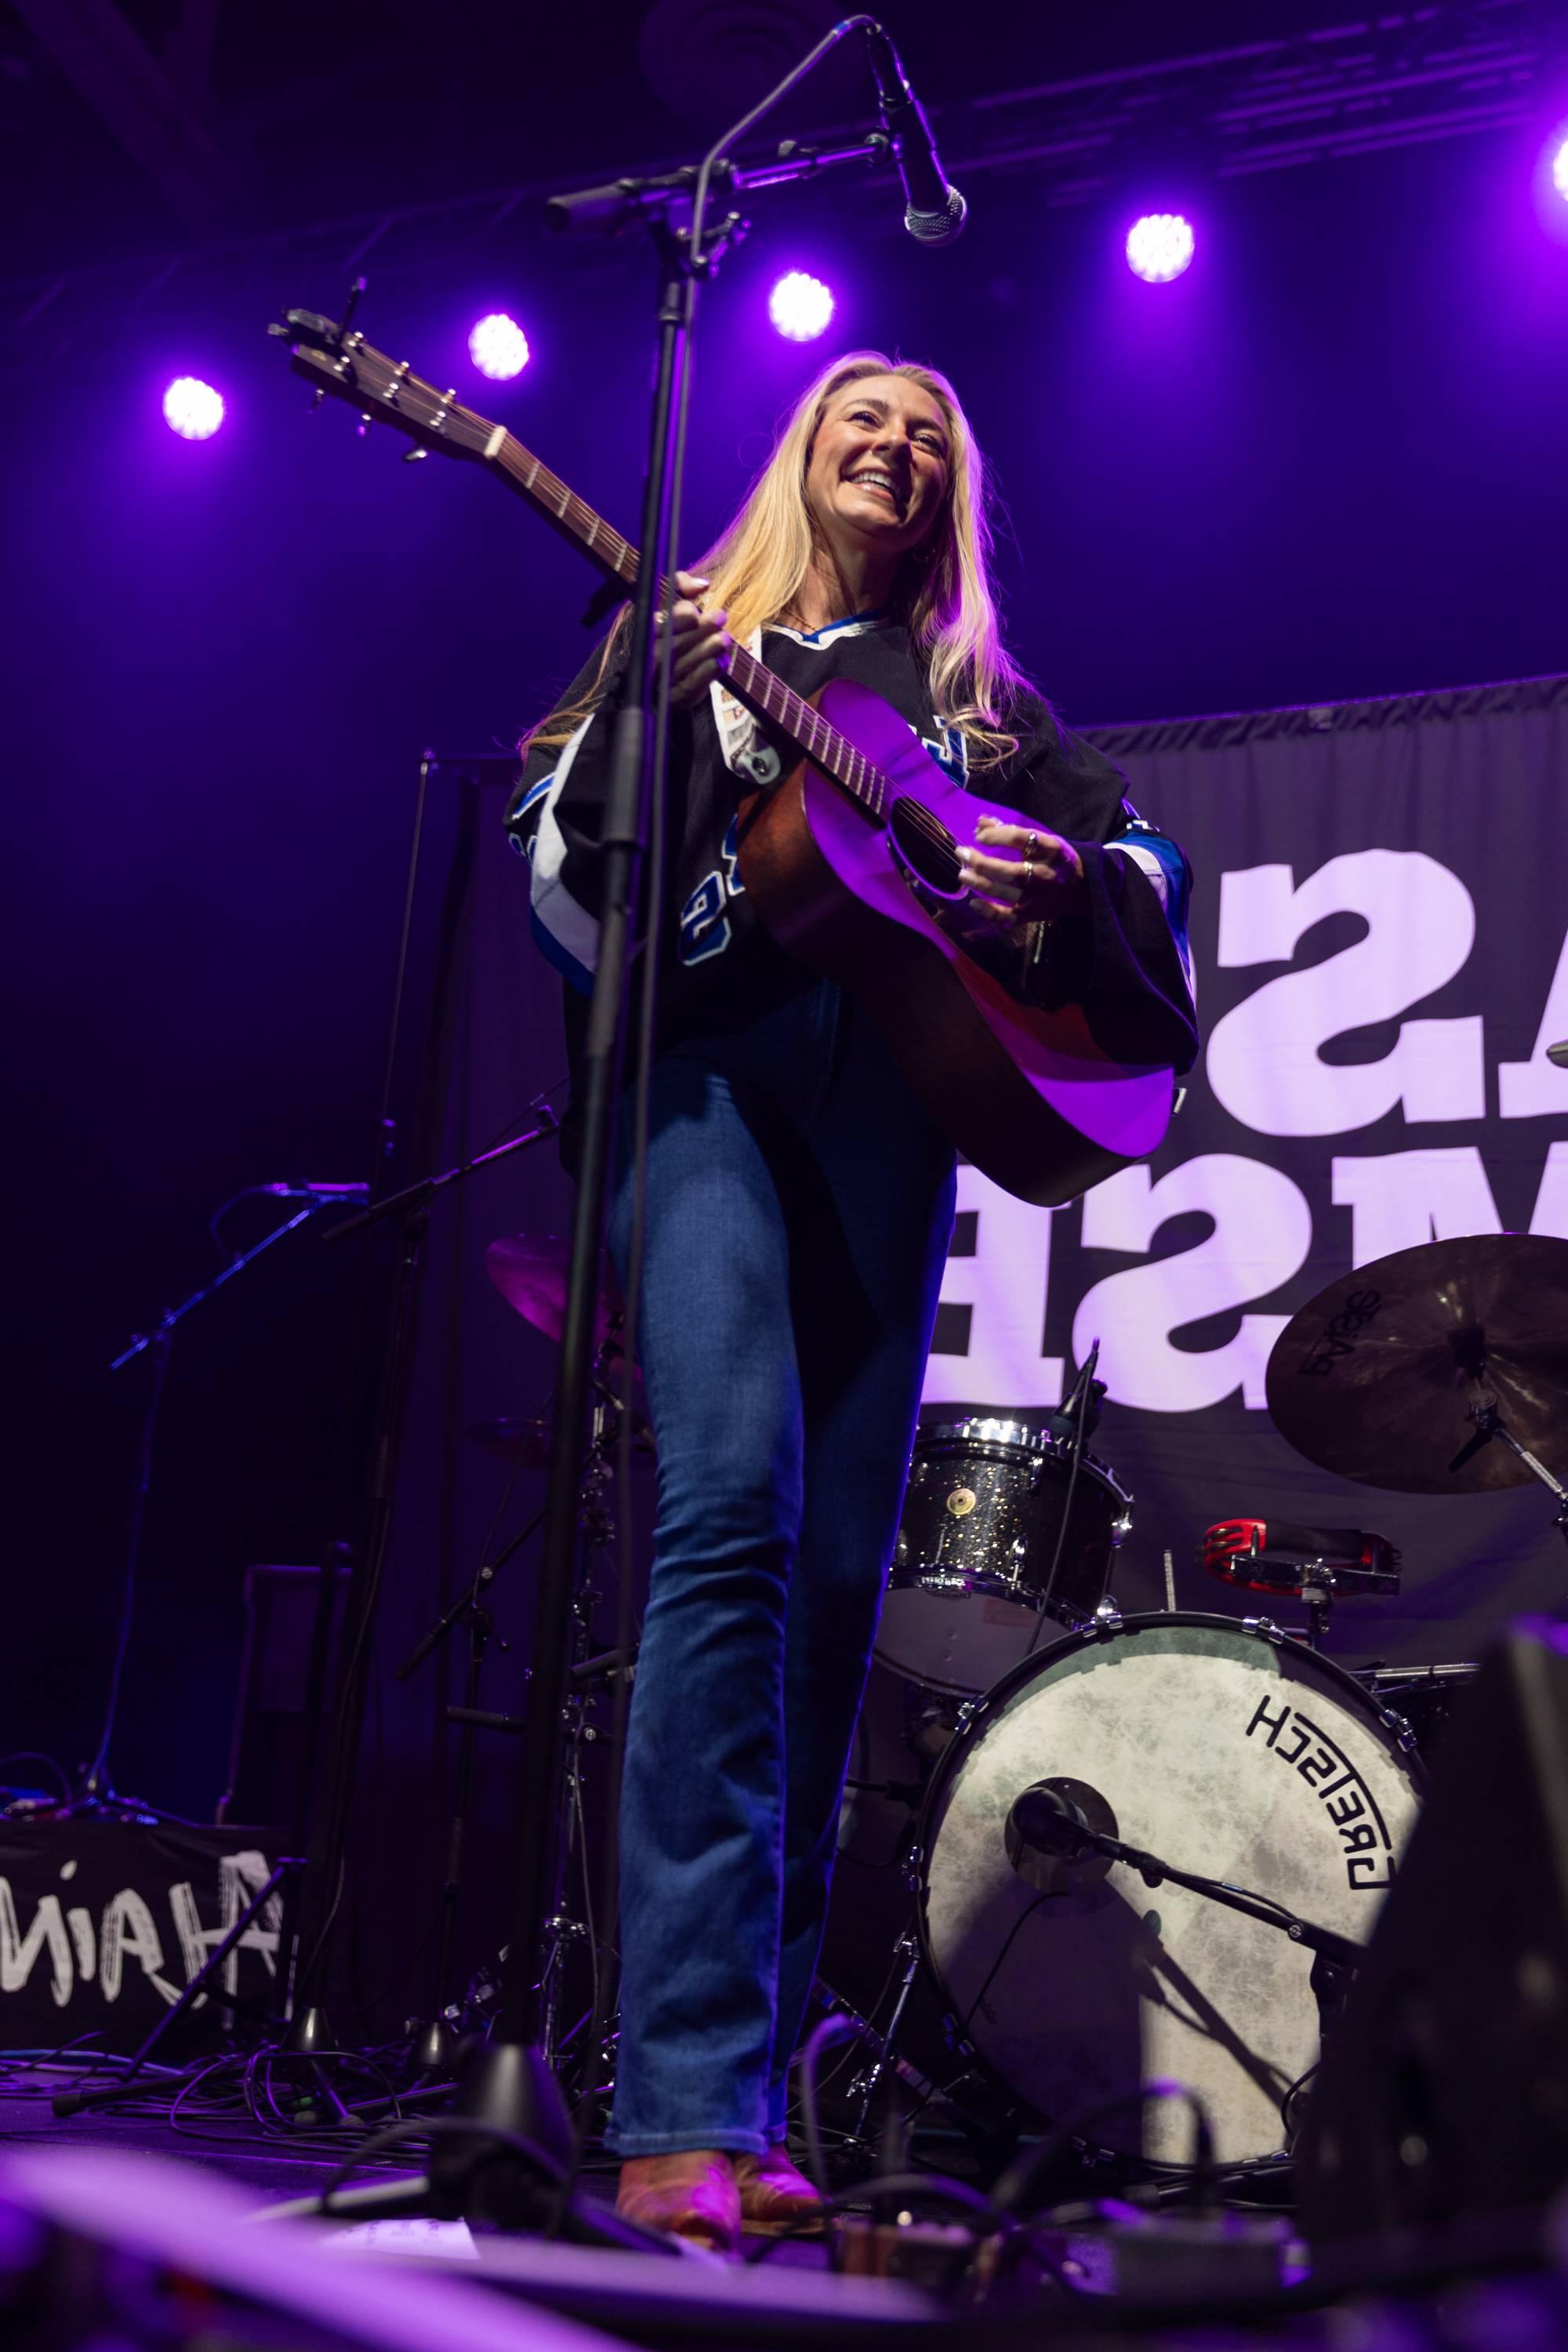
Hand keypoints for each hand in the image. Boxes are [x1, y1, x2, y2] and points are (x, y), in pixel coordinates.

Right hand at [656, 571, 730, 708]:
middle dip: (700, 630)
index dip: (677, 618)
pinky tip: (720, 661)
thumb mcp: (669, 601)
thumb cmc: (670, 628)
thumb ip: (681, 586)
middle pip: (674, 645)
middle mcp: (649, 657)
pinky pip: (690, 687)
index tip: (695, 611)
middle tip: (720, 617)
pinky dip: (707, 674)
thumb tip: (703, 585)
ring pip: (683, 666)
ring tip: (724, 638)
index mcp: (645, 631)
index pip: (658, 625)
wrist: (659, 671)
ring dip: (707, 650)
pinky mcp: (673, 698)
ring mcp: (660, 680)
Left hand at [957, 818, 1083, 928]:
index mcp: (1052, 851)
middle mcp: (1046, 875)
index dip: (998, 837)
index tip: (979, 835)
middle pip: (1011, 871)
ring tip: (962, 874)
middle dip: (982, 862)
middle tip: (961, 853)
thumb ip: (1010, 831)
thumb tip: (980, 822)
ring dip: (981, 884)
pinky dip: (990, 913)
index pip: (1023, 840)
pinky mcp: (1033, 915)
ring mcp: (1039, 898)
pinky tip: (973, 903)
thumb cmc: (1056, 859)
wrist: (1084, 888)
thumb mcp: (1042, 840)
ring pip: (1008, 892)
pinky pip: (1009, 917)